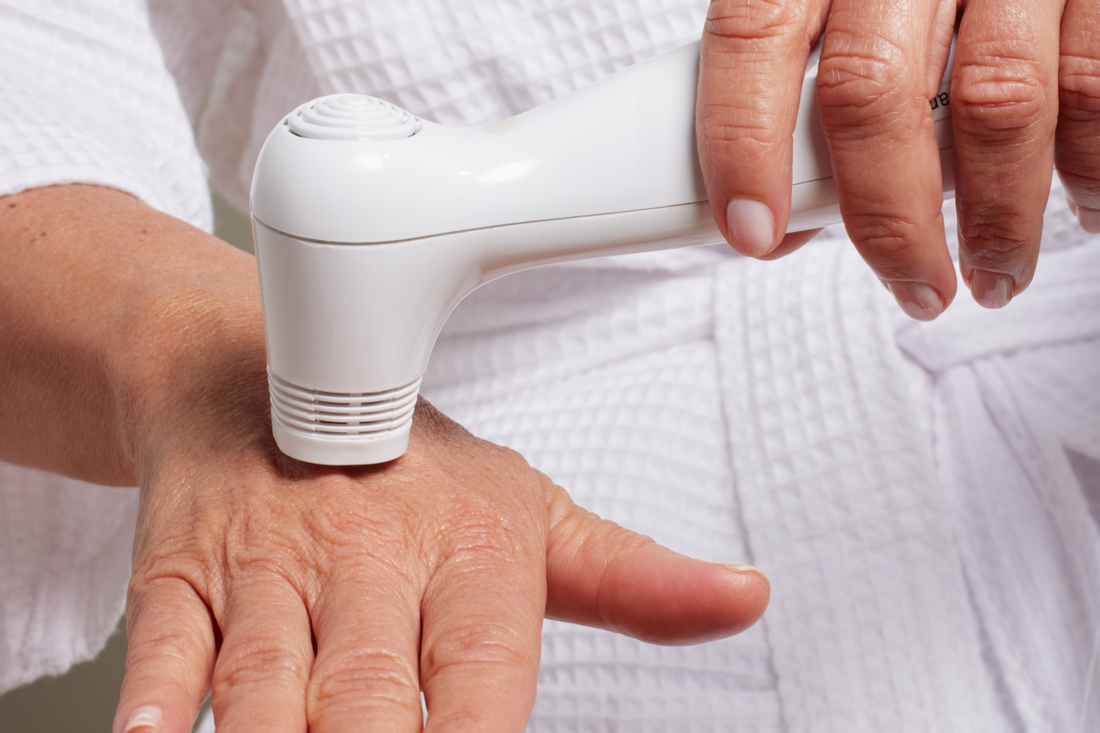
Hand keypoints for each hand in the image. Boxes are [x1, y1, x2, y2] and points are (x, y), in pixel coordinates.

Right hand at [26, 195, 767, 731]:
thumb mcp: (529, 511)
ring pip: (268, 683)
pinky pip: (168, 641)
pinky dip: (160, 696)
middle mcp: (372, 558)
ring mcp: (271, 563)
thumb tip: (745, 597)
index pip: (488, 674)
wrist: (261, 377)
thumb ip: (631, 576)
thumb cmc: (409, 467)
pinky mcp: (184, 566)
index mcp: (472, 549)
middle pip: (374, 697)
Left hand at [697, 0, 1099, 318]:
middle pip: (874, 91)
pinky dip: (1084, 162)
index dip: (742, 141)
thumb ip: (801, 88)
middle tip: (912, 286)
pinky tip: (1072, 204)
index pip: (752, 35)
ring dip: (998, 215)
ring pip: (997, 103)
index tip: (752, 233)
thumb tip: (792, 220)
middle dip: (888, 220)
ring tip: (993, 274)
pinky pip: (1091, 83)